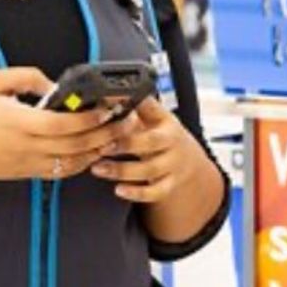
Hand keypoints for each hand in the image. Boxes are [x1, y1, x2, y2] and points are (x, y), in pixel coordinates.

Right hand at [0, 68, 136, 183]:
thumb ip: (26, 77)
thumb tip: (54, 84)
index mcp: (20, 122)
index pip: (64, 125)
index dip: (89, 118)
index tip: (108, 107)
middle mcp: (27, 146)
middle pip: (76, 145)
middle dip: (106, 134)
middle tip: (126, 122)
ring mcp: (29, 163)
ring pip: (74, 163)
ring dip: (99, 150)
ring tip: (118, 136)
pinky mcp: (28, 173)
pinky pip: (62, 172)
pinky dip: (82, 163)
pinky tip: (94, 151)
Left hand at [89, 97, 210, 203]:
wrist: (188, 161)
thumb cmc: (162, 135)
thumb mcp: (154, 117)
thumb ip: (134, 106)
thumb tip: (108, 93)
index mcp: (166, 121)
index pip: (151, 112)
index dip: (130, 112)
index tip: (108, 113)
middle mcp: (172, 142)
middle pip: (151, 142)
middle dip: (125, 144)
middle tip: (101, 146)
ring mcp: (172, 165)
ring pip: (150, 169)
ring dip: (122, 170)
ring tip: (98, 168)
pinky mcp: (170, 185)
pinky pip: (155, 192)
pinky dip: (137, 193)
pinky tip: (119, 190)